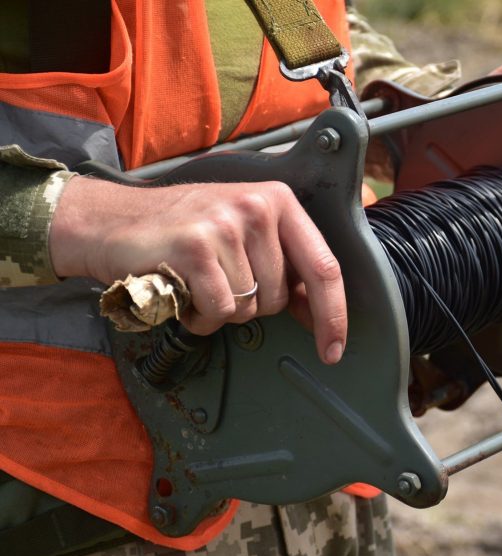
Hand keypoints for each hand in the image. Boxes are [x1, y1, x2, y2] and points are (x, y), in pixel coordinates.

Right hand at [49, 176, 346, 363]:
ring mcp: (225, 225)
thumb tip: (317, 312)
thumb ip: (283, 266)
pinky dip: (200, 316)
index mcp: (278, 200)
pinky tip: (183, 293)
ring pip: (249, 307)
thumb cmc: (180, 232)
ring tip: (196, 282)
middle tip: (217, 280)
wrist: (108, 221)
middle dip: (251, 305)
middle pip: (280, 296)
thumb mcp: (241, 234)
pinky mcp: (195, 247)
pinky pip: (219, 311)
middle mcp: (257, 206)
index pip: (324, 266)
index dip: (333, 316)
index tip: (334, 350)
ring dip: (221, 311)